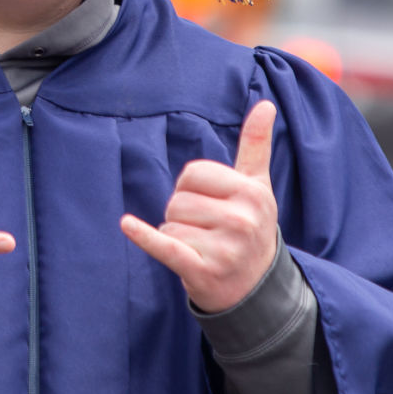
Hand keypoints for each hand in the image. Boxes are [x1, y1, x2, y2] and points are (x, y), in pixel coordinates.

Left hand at [120, 100, 278, 312]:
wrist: (256, 289)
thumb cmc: (251, 227)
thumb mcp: (258, 187)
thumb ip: (256, 145)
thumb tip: (265, 104)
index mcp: (253, 194)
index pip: (194, 173)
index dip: (192, 187)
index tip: (210, 203)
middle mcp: (242, 221)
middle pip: (178, 199)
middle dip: (183, 214)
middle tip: (206, 231)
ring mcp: (224, 248)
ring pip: (169, 224)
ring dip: (175, 236)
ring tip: (201, 247)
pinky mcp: (202, 271)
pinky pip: (165, 247)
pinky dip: (144, 236)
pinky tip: (127, 225)